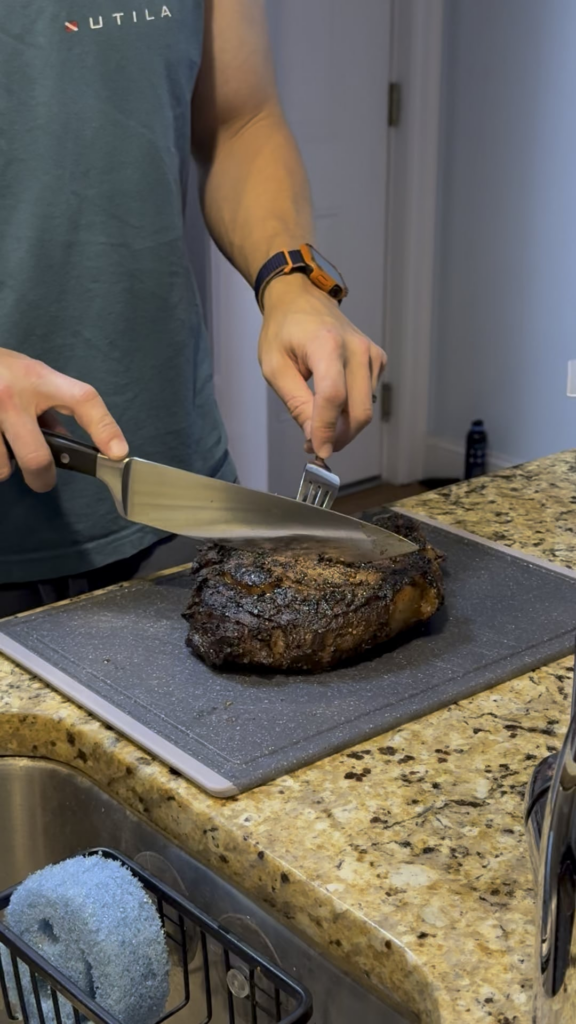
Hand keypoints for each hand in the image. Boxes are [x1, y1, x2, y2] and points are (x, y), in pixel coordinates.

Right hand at [0, 348, 127, 491]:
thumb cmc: (3, 370)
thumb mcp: (33, 379)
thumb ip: (54, 410)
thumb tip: (74, 447)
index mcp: (38, 379)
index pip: (83, 400)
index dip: (104, 428)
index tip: (118, 453)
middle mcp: (12, 397)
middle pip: (36, 458)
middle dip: (42, 478)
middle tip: (43, 479)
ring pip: (3, 467)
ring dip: (6, 468)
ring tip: (4, 449)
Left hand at [258, 274, 385, 458]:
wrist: (300, 298)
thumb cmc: (283, 330)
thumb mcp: (275, 367)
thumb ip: (296, 403)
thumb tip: (314, 437)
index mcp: (327, 344)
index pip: (333, 397)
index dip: (326, 429)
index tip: (319, 451)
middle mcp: (356, 348)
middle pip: (358, 410)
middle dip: (338, 436)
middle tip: (315, 446)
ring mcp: (371, 353)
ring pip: (365, 409)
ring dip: (343, 426)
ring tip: (317, 424)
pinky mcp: (377, 359)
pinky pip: (368, 397)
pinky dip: (351, 410)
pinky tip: (332, 406)